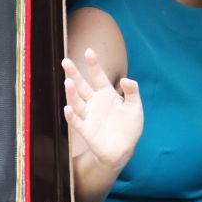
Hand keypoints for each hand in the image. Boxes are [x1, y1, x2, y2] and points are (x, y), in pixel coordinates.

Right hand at [62, 48, 143, 171]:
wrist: (124, 150)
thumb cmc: (129, 127)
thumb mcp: (135, 107)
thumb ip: (132, 91)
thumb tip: (125, 80)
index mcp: (107, 95)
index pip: (99, 77)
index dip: (94, 65)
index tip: (89, 51)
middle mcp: (95, 103)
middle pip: (82, 86)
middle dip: (74, 74)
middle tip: (65, 61)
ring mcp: (89, 116)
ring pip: (77, 102)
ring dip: (72, 93)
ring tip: (68, 82)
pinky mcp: (87, 131)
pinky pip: (77, 122)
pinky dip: (71, 116)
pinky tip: (67, 108)